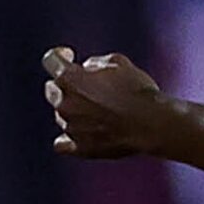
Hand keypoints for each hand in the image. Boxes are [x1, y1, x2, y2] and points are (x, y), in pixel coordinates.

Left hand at [43, 48, 171, 158]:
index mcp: (69, 78)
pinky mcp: (81, 148)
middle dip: (65, 86)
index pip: (51, 61)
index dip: (60, 55)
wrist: (153, 125)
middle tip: (85, 88)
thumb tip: (88, 69)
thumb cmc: (139, 91)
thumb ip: (96, 63)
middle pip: (52, 90)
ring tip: (96, 112)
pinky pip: (63, 144)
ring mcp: (71, 127)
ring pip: (61, 115)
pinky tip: (78, 135)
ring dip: (73, 111)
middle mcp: (64, 103)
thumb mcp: (119, 63)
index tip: (69, 56)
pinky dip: (68, 139)